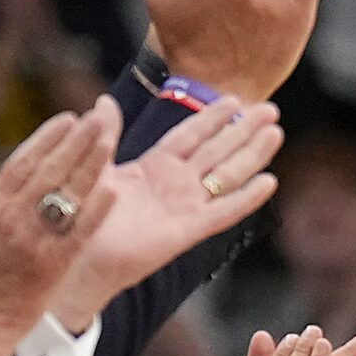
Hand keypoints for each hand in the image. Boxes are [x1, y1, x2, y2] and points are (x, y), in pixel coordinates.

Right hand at [0, 104, 121, 355]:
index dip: (48, 137)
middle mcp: (12, 217)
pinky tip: (113, 190)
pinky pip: (77, 233)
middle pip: (49, 171)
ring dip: (90, 165)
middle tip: (98, 119)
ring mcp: (33, 240)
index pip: (24, 161)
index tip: (70, 119)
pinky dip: (94, 210)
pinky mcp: (52, 265)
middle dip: (76, 142)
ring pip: (66, 195)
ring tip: (109, 141)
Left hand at [47, 97, 282, 328]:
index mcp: (155, 168)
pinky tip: (269, 182)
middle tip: (271, 110)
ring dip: (251, 155)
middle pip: (217, 150)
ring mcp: (185, 207)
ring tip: (275, 134)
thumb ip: (105, 135)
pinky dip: (246, 198)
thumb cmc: (85, 216)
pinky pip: (222, 212)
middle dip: (243, 130)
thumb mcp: (95, 166)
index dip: (213, 118)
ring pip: (226, 175)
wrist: (79, 255)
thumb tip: (103, 102)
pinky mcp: (187, 231)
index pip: (191, 135)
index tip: (236, 99)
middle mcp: (175, 185)